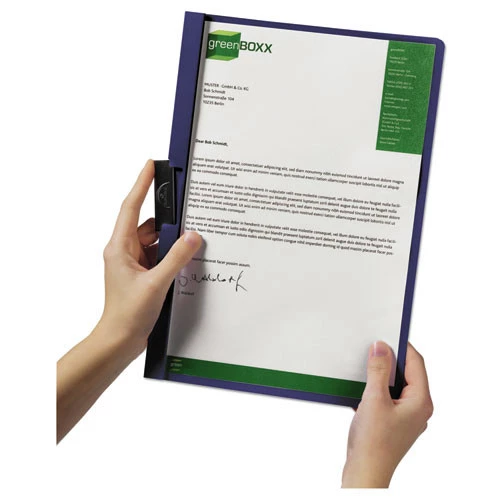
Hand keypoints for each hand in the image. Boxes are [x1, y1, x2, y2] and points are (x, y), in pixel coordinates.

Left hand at [100, 159, 201, 357]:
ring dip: (172, 241)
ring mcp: (134, 263)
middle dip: (168, 221)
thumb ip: (176, 258)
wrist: (119, 340)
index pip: (130, 207)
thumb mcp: (156, 283)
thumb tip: (193, 236)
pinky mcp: (143, 274)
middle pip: (148, 224)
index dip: (141, 184)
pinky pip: (160, 255)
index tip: (150, 166)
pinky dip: (172, 255)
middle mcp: (125, 251)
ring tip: (190, 244)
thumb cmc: (127, 314)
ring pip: (156, 241)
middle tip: (189, 213)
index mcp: (120, 247)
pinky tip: (185, 260)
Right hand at [342, 342, 432, 487]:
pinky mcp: (392, 422)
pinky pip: (386, 397)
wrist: (365, 472)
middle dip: (389, 359)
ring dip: (380, 375)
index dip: (402, 346)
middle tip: (372, 347)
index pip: (416, 363)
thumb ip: (378, 371)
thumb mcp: (374, 399)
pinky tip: (359, 387)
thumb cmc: (373, 443)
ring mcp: (405, 416)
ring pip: (395, 385)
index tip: (386, 334)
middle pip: (407, 373)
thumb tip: (381, 347)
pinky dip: (374, 389)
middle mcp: (417, 408)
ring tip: (364, 366)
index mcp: (420, 401)